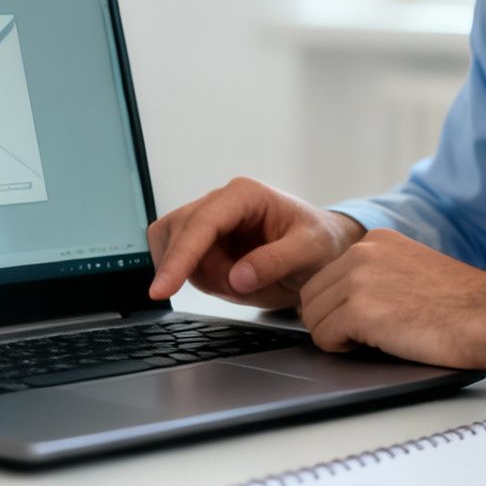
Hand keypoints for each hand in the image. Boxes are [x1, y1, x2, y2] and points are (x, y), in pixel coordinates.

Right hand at [146, 177, 365, 309]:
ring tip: (244, 283)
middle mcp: (221, 201)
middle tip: (238, 289)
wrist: (323, 251)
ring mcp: (209, 220)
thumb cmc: (320, 244)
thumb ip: (276, 262)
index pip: (200, 223)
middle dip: (196, 270)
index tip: (162, 289)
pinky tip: (233, 281)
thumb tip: (237, 277)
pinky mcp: (205, 240)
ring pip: (174, 250)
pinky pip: (184, 263)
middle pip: (177, 234)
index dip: (179, 257)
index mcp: (245, 195)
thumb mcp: (310, 252)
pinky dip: (202, 279)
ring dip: (201, 276)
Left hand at [297, 230, 485, 373]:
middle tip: (361, 336)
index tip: (360, 319)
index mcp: (375, 241)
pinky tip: (372, 346)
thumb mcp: (411, 269)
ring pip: (313, 317)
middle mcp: (362, 253)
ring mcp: (358, 279)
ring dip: (335, 336)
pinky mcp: (360, 310)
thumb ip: (377, 274)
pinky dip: (340, 348)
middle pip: (311, 296)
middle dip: (329, 321)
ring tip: (371, 341)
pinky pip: (323, 337)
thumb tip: (344, 298)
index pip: (326, 275)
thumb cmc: (460, 306)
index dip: (337, 305)